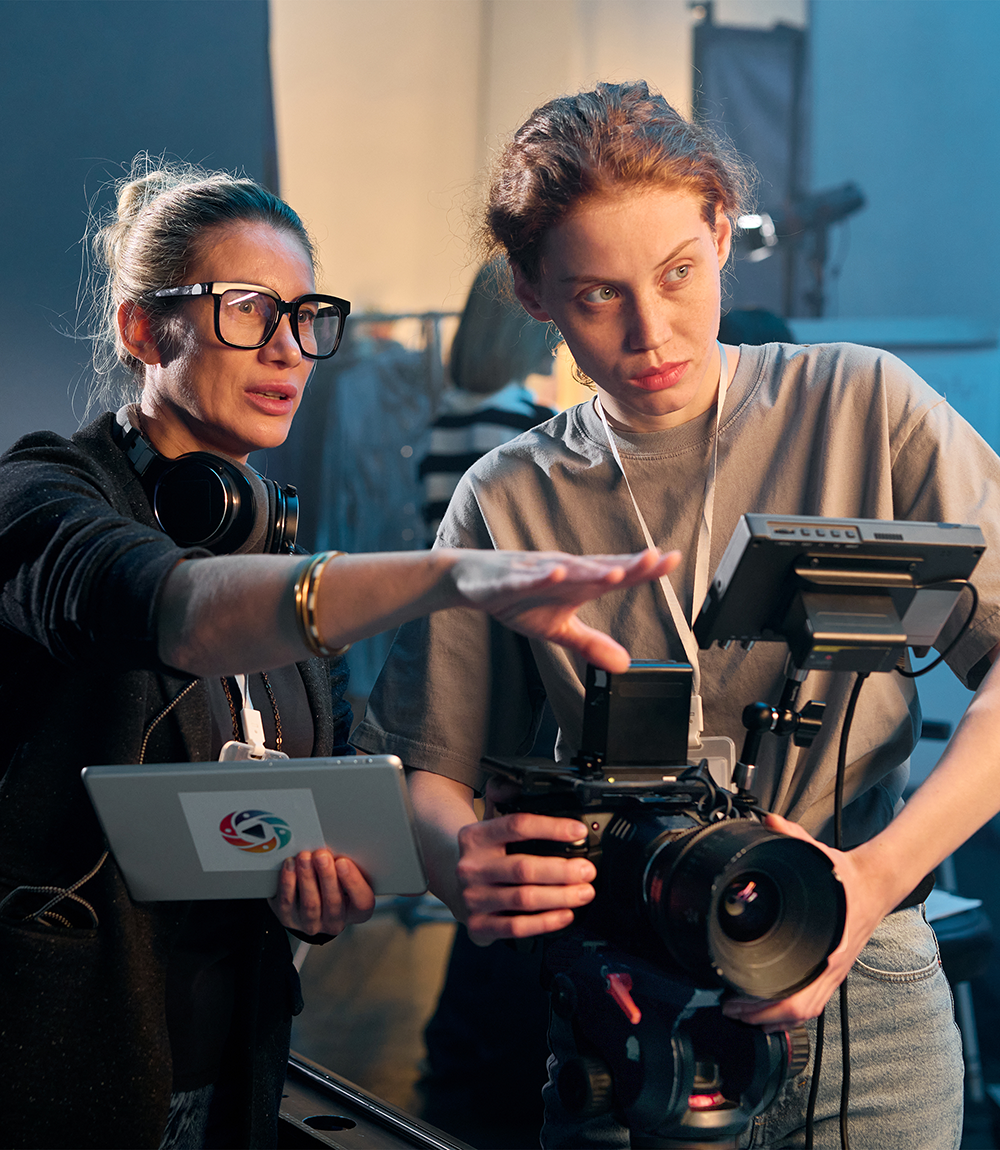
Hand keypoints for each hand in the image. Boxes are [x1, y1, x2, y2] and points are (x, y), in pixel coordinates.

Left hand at [268, 848, 375, 936]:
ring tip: (304, 857)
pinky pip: (287, 903)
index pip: (362, 901)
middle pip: (333, 902)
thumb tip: (338, 846)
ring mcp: (312, 924)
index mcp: (356, 911)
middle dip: (327, 876)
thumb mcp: (347, 875)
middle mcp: (335, 922)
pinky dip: (288, 882)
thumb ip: (347, 865)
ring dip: (307, 877)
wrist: (312, 902)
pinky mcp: (290, 920)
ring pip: (310, 904)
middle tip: (321, 856)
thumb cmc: (335, 883)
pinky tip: (290, 866)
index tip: (343, 862)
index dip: (353, 882)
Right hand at [452, 548, 680, 671]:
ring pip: (567, 571)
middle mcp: (562, 571)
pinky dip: (541, 576)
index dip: (643, 569)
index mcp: (577, 582)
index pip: (615, 574)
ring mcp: (536, 572)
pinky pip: (527, 578)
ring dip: (591, 571)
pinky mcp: (509, 579)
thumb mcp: (558, 628)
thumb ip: (591, 644)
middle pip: (599, 568)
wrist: (472, 581)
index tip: (672, 560)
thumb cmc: (518, 598)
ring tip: (617, 572)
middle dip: (627, 565)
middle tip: (656, 559)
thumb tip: (624, 665)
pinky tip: (556, 573)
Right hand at [455, 812, 596, 944]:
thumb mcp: (488, 821)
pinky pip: (516, 927)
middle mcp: (471, 867)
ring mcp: (473, 898)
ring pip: (524, 899)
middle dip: (562, 870)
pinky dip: (545, 922)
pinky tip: (565, 914)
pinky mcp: (479, 925)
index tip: (578, 832)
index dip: (551, 828)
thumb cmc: (482, 853)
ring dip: (561, 897)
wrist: (450, 882)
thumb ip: (503, 798)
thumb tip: (515, 782)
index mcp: (475, 836)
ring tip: (584, 892)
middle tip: (587, 870)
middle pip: (523, 868)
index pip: (517, 826)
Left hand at [721, 814, 894, 1031]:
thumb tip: (769, 822)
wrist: (878, 884)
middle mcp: (830, 967)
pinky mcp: (832, 969)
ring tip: (742, 1013)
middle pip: (796, 1013)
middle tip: (730, 1010)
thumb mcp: (819, 855)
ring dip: (773, 1019)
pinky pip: (811, 1001)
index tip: (736, 1001)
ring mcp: (832, 971)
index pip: (799, 997)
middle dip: (760, 1018)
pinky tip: (769, 1008)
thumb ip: (791, 836)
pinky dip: (788, 1011)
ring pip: (804, 1013)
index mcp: (827, 949)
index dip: (767, 1008)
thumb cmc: (848, 877)